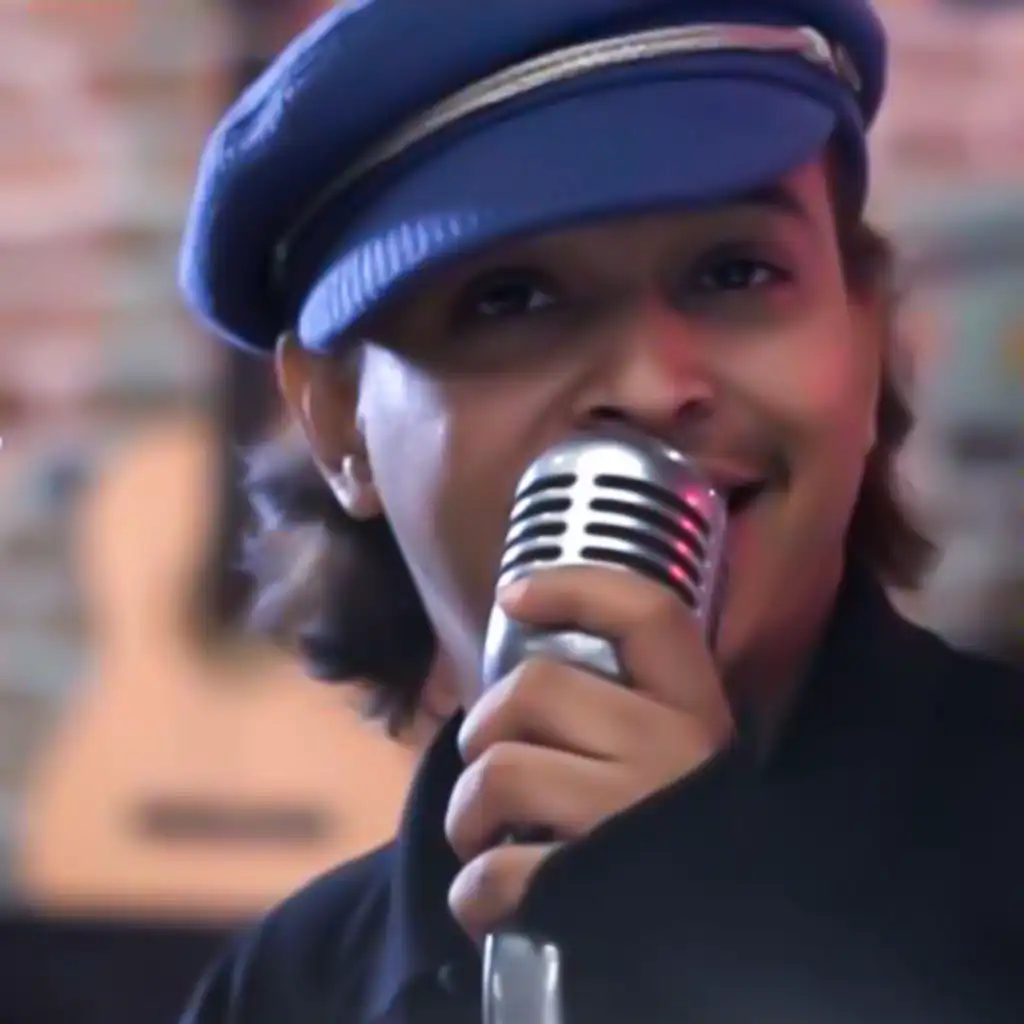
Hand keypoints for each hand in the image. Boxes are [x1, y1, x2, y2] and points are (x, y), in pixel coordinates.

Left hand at [445, 565, 735, 941]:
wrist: (732, 955)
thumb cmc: (681, 838)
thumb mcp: (678, 761)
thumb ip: (628, 715)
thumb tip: (526, 681)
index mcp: (695, 711)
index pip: (649, 613)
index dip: (575, 585)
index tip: (514, 595)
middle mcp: (670, 753)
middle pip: (536, 687)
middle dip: (483, 725)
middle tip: (484, 758)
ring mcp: (629, 819)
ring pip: (501, 772)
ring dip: (466, 810)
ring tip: (478, 833)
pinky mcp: (589, 891)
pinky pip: (495, 872)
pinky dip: (473, 889)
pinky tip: (487, 897)